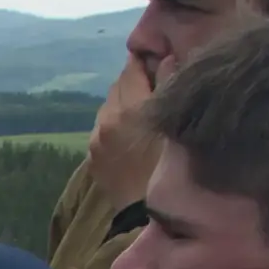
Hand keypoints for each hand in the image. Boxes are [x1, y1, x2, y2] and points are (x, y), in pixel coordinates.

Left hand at [86, 57, 160, 207]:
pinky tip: (129, 133)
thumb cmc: (173, 165)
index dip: (143, 61)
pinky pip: (102, 128)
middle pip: (118, 86)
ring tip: (141, 112)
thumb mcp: (177, 123)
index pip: (132, 70)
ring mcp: (95, 139)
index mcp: (129, 108)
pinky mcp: (92, 156)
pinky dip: (114, 123)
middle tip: (152, 86)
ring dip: (122, 104)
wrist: (148, 212)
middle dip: (134, 82)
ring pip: (108, 107)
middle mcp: (107, 119)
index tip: (153, 58)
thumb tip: (166, 57)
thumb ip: (171, 84)